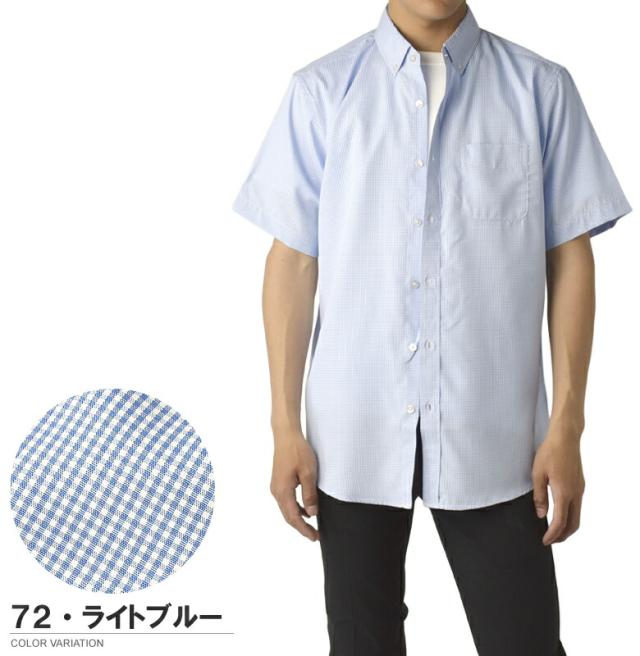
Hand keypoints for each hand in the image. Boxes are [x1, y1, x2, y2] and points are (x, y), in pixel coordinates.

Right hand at [270, 429, 318, 540]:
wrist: (286, 435)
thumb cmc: (297, 451)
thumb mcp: (309, 473)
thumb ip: (310, 495)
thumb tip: (311, 514)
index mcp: (283, 492)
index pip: (294, 518)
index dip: (304, 530)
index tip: (314, 537)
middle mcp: (276, 491)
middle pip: (288, 516)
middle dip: (301, 527)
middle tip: (315, 535)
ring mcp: (276, 486)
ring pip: (287, 509)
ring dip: (298, 518)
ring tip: (312, 524)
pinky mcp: (279, 481)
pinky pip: (286, 500)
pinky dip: (296, 507)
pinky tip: (306, 508)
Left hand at [532, 430, 584, 544]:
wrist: (565, 438)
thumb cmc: (549, 453)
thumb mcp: (537, 474)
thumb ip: (539, 496)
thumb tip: (541, 515)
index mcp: (564, 493)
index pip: (560, 522)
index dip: (552, 534)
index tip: (544, 541)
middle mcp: (576, 493)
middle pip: (574, 524)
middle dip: (563, 536)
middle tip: (550, 540)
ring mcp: (580, 489)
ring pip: (578, 516)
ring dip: (568, 527)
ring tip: (555, 531)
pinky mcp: (580, 484)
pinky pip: (578, 506)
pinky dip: (571, 516)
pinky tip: (560, 514)